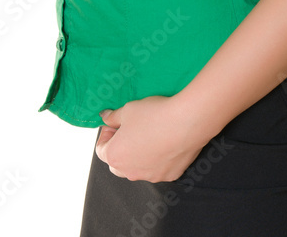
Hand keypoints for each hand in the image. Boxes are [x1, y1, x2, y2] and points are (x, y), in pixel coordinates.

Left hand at [95, 95, 210, 181]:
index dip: (106, 134)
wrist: (185, 122)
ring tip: (149, 135)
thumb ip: (113, 117)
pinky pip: (157, 169)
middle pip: (117, 163)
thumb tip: (104, 117)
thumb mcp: (127, 110)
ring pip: (137, 168)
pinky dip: (157, 159)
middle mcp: (130, 172)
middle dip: (120, 148)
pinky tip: (165, 142)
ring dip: (138, 156)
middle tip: (129, 131)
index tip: (115, 124)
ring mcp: (150, 176)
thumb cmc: (154, 115)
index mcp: (115, 156)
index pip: (101, 150)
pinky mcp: (168, 176)